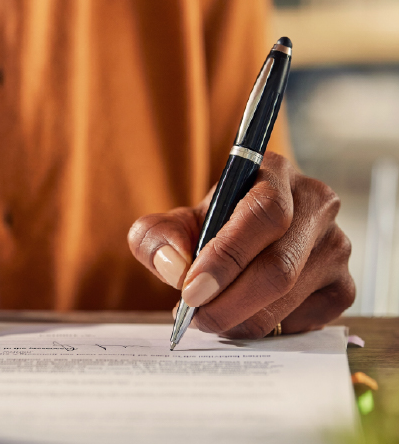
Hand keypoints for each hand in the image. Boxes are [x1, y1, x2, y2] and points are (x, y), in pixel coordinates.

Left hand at [128, 152, 354, 337]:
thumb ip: (158, 237)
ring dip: (241, 319)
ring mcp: (336, 246)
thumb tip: (175, 267)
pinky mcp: (343, 285)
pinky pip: (306, 321)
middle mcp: (317, 203)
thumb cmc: (210, 226)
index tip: (191, 291)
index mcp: (275, 173)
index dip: (226, 258)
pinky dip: (268, 328)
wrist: (240, 237)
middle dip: (228, 303)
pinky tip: (244, 315)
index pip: (263, 214)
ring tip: (210, 317)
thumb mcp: (175, 222)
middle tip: (194, 317)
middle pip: (279, 267)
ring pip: (290, 298)